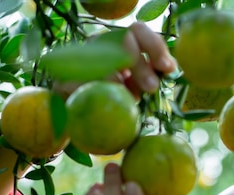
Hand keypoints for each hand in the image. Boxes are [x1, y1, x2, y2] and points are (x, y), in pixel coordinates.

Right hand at [53, 22, 176, 98]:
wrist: (78, 123)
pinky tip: (104, 99)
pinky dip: (95, 91)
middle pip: (122, 41)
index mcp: (118, 44)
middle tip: (152, 88)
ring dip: (118, 79)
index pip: (138, 31)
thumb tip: (171, 68)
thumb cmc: (113, 102)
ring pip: (100, 60)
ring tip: (129, 98)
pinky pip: (81, 82)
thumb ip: (149, 77)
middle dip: (141, 66)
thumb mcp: (135, 89)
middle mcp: (98, 45)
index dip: (156, 46)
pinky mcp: (62, 82)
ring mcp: (77, 61)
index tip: (167, 68)